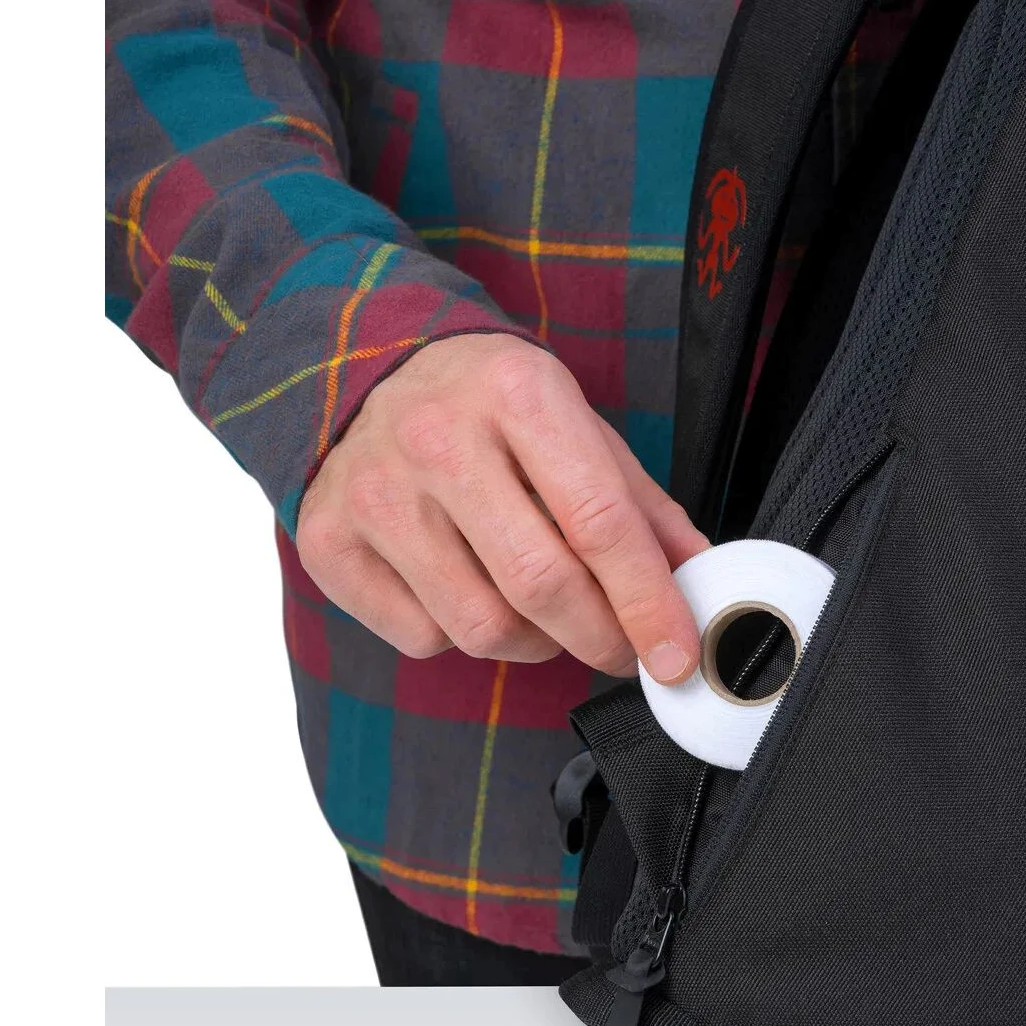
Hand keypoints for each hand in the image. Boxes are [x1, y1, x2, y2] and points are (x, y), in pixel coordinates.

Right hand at [296, 334, 708, 680]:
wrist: (365, 370)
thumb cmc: (490, 406)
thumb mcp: (575, 424)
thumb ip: (640, 506)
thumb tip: (696, 582)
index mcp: (517, 394)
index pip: (599, 521)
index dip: (648, 603)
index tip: (677, 655)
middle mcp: (436, 440)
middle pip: (540, 586)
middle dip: (600, 639)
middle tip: (621, 649)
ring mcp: (374, 494)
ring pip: (482, 629)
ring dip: (536, 644)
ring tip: (544, 613)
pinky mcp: (329, 543)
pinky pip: (423, 639)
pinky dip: (463, 637)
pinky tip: (469, 592)